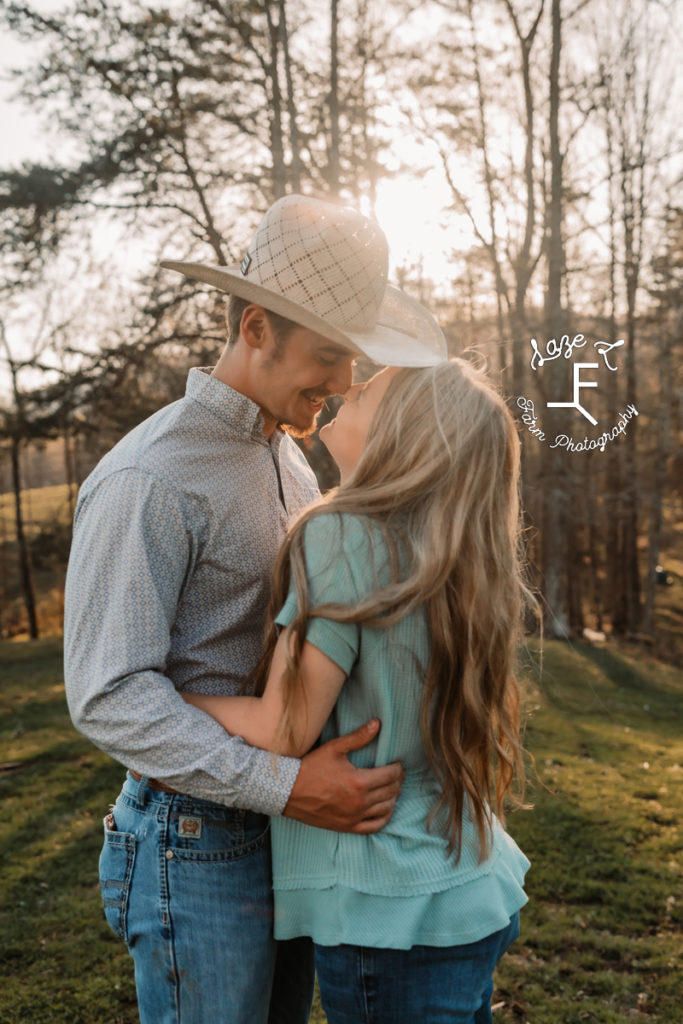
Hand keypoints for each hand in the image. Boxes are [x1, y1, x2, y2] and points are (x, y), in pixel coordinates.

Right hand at [282, 719, 403, 833]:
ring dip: (393, 798)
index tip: (398, 764)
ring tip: (392, 789)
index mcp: (359, 782)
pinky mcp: (348, 827)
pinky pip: (375, 827)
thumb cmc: (311, 767)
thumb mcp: (334, 748)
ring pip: (386, 809)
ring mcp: (354, 817)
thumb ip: (358, 737)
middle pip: (391, 792)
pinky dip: (384, 818)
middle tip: (396, 775)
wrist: (288, 791)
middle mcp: (360, 802)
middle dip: (397, 782)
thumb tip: (377, 724)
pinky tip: (385, 809)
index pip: (391, 775)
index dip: (398, 769)